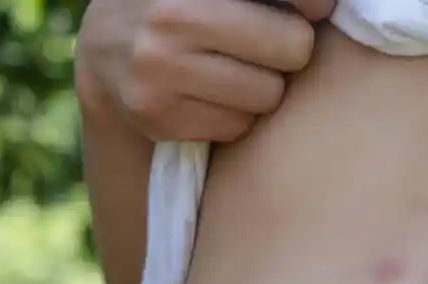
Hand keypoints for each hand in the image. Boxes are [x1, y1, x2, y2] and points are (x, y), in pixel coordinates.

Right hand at [75, 0, 335, 140]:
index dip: (311, 5)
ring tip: (227, 68)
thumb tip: (325, 7)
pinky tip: (206, 94)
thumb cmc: (182, 7)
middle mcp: (170, 17)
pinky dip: (234, 115)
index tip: (312, 9)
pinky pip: (240, 126)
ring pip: (269, 95)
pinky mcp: (158, 117)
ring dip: (261, 86)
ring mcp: (158, 70)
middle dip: (286, 48)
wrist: (102, 50)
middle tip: (258, 43)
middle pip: (294, 48)